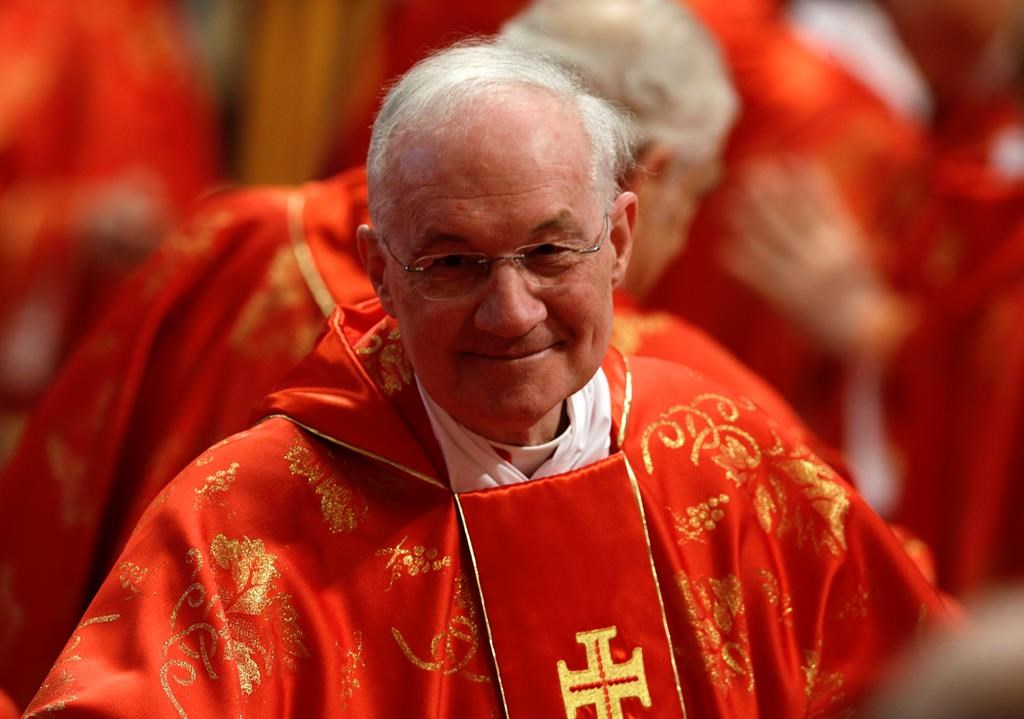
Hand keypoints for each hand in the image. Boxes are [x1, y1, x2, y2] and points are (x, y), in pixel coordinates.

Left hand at [721, 157, 912, 359]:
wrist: (866, 339)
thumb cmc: (866, 298)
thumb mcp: (861, 257)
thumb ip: (840, 229)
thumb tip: (820, 202)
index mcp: (844, 241)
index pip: (820, 202)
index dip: (801, 181)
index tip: (786, 162)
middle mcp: (822, 254)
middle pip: (788, 215)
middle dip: (767, 192)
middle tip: (747, 172)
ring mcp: (802, 275)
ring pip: (767, 239)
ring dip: (746, 219)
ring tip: (729, 203)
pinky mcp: (785, 298)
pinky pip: (756, 274)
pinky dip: (740, 259)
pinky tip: (725, 246)